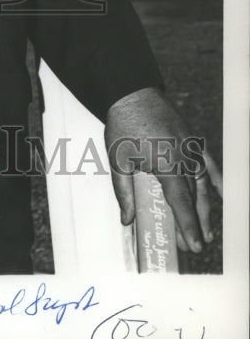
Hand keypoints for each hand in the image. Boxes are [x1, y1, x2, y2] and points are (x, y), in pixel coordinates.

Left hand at [105, 86, 221, 252]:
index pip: (181, 203)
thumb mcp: (118, 160)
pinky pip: (208, 162)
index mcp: (166, 165)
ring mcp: (191, 148)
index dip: (188, 226)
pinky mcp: (192, 139)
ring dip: (206, 207)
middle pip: (193, 197)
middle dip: (196, 223)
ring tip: (207, 230)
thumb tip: (126, 219)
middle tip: (195, 245)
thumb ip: (124, 192)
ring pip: (203, 183)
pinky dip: (215, 179)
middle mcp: (184, 158)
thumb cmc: (122, 125)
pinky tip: (220, 193)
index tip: (194, 246)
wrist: (132, 92)